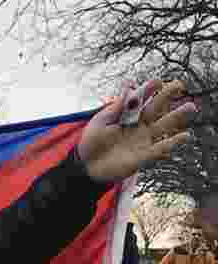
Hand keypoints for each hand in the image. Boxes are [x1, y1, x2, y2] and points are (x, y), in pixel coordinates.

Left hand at [77, 80, 196, 182]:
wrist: (87, 167)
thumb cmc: (91, 143)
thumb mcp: (100, 122)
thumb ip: (115, 107)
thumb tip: (127, 87)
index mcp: (126, 116)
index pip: (140, 99)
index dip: (148, 90)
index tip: (156, 81)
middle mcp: (138, 125)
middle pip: (156, 108)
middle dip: (167, 96)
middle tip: (179, 85)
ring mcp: (143, 139)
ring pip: (163, 125)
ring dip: (177, 116)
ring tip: (191, 106)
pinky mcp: (144, 155)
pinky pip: (161, 148)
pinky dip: (173, 142)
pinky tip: (185, 135)